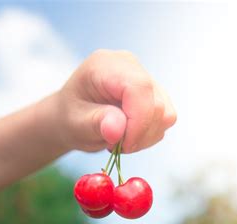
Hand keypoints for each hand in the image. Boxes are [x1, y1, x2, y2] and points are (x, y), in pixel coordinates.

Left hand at [57, 49, 176, 152]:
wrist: (71, 116)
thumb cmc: (71, 118)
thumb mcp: (76, 124)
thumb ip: (96, 123)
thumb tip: (118, 128)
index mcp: (106, 65)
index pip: (139, 88)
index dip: (138, 121)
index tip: (124, 145)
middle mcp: (130, 65)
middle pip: (156, 103)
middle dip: (140, 134)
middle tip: (116, 145)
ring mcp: (145, 78)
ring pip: (165, 114)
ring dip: (145, 136)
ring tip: (120, 140)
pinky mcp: (155, 93)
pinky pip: (165, 119)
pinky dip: (150, 135)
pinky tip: (129, 135)